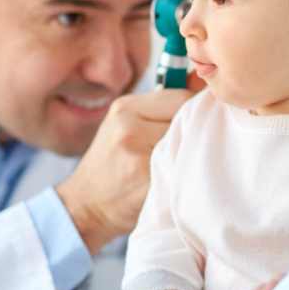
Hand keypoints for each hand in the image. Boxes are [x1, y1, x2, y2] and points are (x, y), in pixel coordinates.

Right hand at [57, 89, 193, 254]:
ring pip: (187, 145)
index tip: (193, 126)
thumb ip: (163, 105)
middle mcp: (128, 127)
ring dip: (189, 156)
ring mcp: (137, 154)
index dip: (194, 113)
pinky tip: (174, 181)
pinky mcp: (147, 180)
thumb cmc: (113, 166)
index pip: (182, 97)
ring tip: (176, 166)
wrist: (85, 207)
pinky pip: (182, 169)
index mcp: (125, 108)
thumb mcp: (127, 125)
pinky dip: (184, 175)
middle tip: (185, 150)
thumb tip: (203, 82)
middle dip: (192, 134)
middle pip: (187, 120)